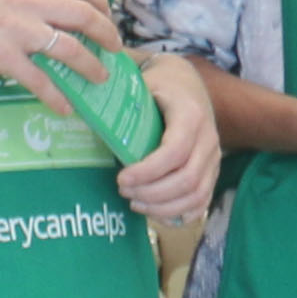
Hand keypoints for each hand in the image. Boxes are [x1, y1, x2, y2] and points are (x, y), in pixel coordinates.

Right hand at [0, 0, 123, 110]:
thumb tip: (52, 2)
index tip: (106, 11)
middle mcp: (26, 0)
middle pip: (83, 13)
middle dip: (107, 33)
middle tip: (114, 48)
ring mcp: (15, 29)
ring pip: (70, 47)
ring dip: (91, 66)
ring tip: (100, 78)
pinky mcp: (2, 57)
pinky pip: (39, 80)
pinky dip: (57, 97)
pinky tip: (65, 108)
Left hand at [120, 56, 225, 221]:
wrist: (188, 84)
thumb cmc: (160, 86)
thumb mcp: (142, 84)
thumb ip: (121, 101)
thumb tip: (82, 113)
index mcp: (191, 115)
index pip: (174, 152)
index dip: (147, 172)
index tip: (120, 178)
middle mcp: (209, 138)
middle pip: (187, 179)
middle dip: (152, 193)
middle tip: (123, 191)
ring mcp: (214, 158)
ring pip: (196, 195)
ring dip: (163, 206)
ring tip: (135, 203)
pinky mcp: (213, 172)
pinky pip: (201, 202)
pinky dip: (178, 213)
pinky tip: (155, 211)